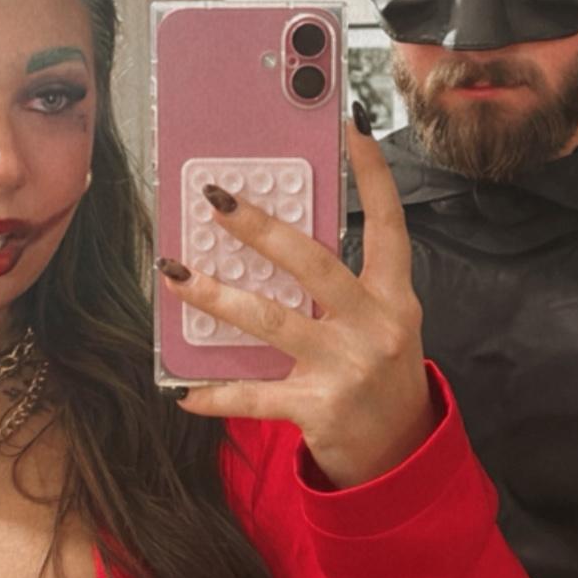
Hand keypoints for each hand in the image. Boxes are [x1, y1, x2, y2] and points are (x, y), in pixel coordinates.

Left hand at [156, 105, 435, 488]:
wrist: (401, 453)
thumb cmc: (380, 372)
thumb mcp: (379, 321)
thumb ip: (343, 284)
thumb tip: (275, 240)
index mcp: (394, 296)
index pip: (388, 223)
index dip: (373, 173)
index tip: (352, 124)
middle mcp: (376, 325)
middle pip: (314, 263)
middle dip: (261, 228)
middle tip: (216, 200)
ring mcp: (348, 367)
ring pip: (272, 320)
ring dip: (217, 296)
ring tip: (176, 273)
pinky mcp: (320, 408)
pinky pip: (256, 396)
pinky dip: (216, 394)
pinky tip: (184, 391)